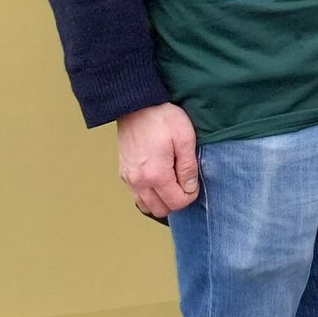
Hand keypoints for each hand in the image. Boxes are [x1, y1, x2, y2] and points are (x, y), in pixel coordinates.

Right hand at [116, 103, 199, 218]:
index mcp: (156, 175)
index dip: (190, 197)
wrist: (136, 106)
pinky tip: (159, 180)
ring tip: (172, 182)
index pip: (176, 203)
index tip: (194, 184)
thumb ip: (188, 167)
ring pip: (146, 206)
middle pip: (160, 209)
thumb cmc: (162, 119)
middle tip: (184, 184)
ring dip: (161, 200)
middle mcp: (138, 182)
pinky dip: (149, 195)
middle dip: (176, 201)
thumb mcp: (185, 139)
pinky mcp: (123, 173)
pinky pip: (136, 195)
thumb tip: (190, 188)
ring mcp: (128, 179)